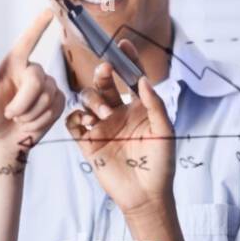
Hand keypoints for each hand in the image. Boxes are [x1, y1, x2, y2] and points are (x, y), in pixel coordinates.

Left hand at [0, 8, 63, 155]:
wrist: (2, 139)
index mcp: (13, 64)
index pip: (27, 41)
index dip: (38, 26)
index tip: (48, 12)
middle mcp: (32, 71)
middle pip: (36, 81)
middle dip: (23, 102)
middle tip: (10, 114)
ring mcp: (47, 86)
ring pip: (46, 97)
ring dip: (30, 114)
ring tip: (19, 118)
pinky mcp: (57, 101)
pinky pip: (54, 107)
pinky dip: (41, 119)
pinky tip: (30, 122)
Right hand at [66, 40, 174, 217]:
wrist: (146, 196)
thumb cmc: (161, 165)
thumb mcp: (165, 132)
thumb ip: (154, 105)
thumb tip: (142, 80)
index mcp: (139, 108)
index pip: (131, 77)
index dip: (126, 59)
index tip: (122, 44)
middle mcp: (119, 114)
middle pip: (105, 84)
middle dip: (102, 74)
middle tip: (105, 70)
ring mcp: (102, 127)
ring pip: (88, 100)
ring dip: (93, 100)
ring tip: (103, 116)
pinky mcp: (88, 143)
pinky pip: (74, 122)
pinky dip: (76, 117)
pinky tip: (87, 122)